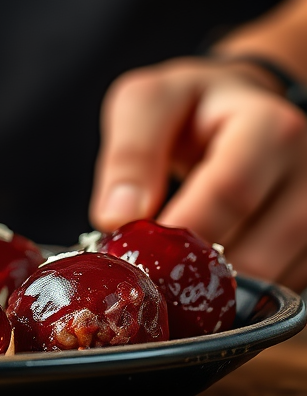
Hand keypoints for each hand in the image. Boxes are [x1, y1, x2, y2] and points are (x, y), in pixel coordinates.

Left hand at [89, 57, 306, 289]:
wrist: (242, 107)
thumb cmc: (192, 105)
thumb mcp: (148, 103)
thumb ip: (130, 153)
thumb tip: (117, 217)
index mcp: (271, 126)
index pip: (231, 191)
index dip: (182, 229)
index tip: (140, 251)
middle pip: (257, 250)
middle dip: (193, 268)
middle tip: (150, 270)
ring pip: (270, 281)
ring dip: (214, 285)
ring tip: (173, 264)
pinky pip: (278, 289)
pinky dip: (236, 292)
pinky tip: (204, 268)